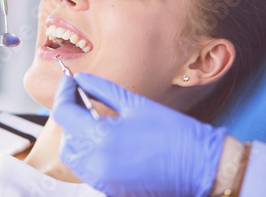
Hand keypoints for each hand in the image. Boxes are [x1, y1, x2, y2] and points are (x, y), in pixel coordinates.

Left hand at [52, 73, 226, 196]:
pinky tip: (105, 139)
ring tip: (94, 118)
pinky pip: (88, 169)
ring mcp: (102, 180)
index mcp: (101, 138)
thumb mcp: (135, 104)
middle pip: (66, 136)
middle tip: (82, 97)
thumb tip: (80, 79)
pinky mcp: (110, 190)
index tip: (68, 80)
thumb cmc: (173, 132)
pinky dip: (89, 153)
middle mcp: (96, 163)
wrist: (202, 166)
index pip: (63, 113)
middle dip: (70, 115)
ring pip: (73, 156)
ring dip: (77, 135)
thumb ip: (101, 89)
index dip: (63, 93)